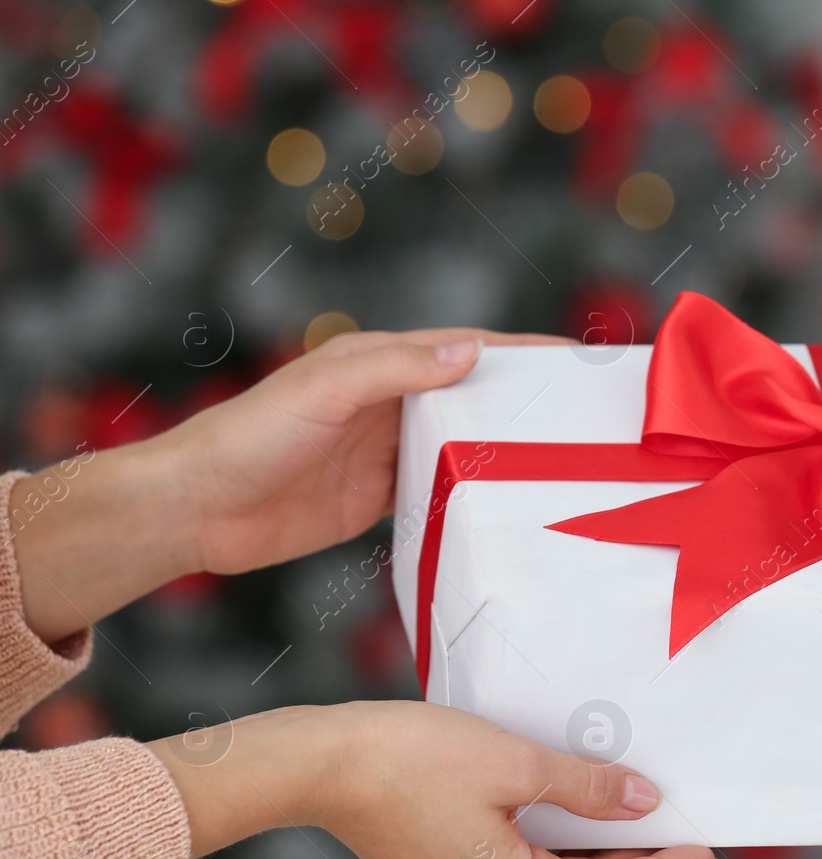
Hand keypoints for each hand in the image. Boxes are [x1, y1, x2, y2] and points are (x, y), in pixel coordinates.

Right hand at [152, 701, 715, 858]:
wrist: (318, 762)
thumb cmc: (409, 759)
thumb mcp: (515, 764)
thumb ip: (586, 788)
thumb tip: (644, 804)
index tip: (705, 847)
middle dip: (633, 857)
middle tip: (681, 825)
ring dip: (591, 844)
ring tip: (635, 809)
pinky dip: (551, 838)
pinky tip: (569, 805)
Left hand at [167, 328, 564, 575]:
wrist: (198, 509)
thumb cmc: (250, 436)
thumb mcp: (326, 392)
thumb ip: (396, 370)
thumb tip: (471, 352)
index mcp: (379, 363)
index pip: (467, 349)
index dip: (522, 351)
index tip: (575, 356)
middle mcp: (389, 403)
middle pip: (473, 397)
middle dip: (526, 401)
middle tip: (586, 416)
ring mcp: (385, 452)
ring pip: (462, 445)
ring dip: (505, 450)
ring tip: (563, 463)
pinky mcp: (377, 498)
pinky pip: (438, 492)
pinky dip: (472, 495)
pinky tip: (506, 507)